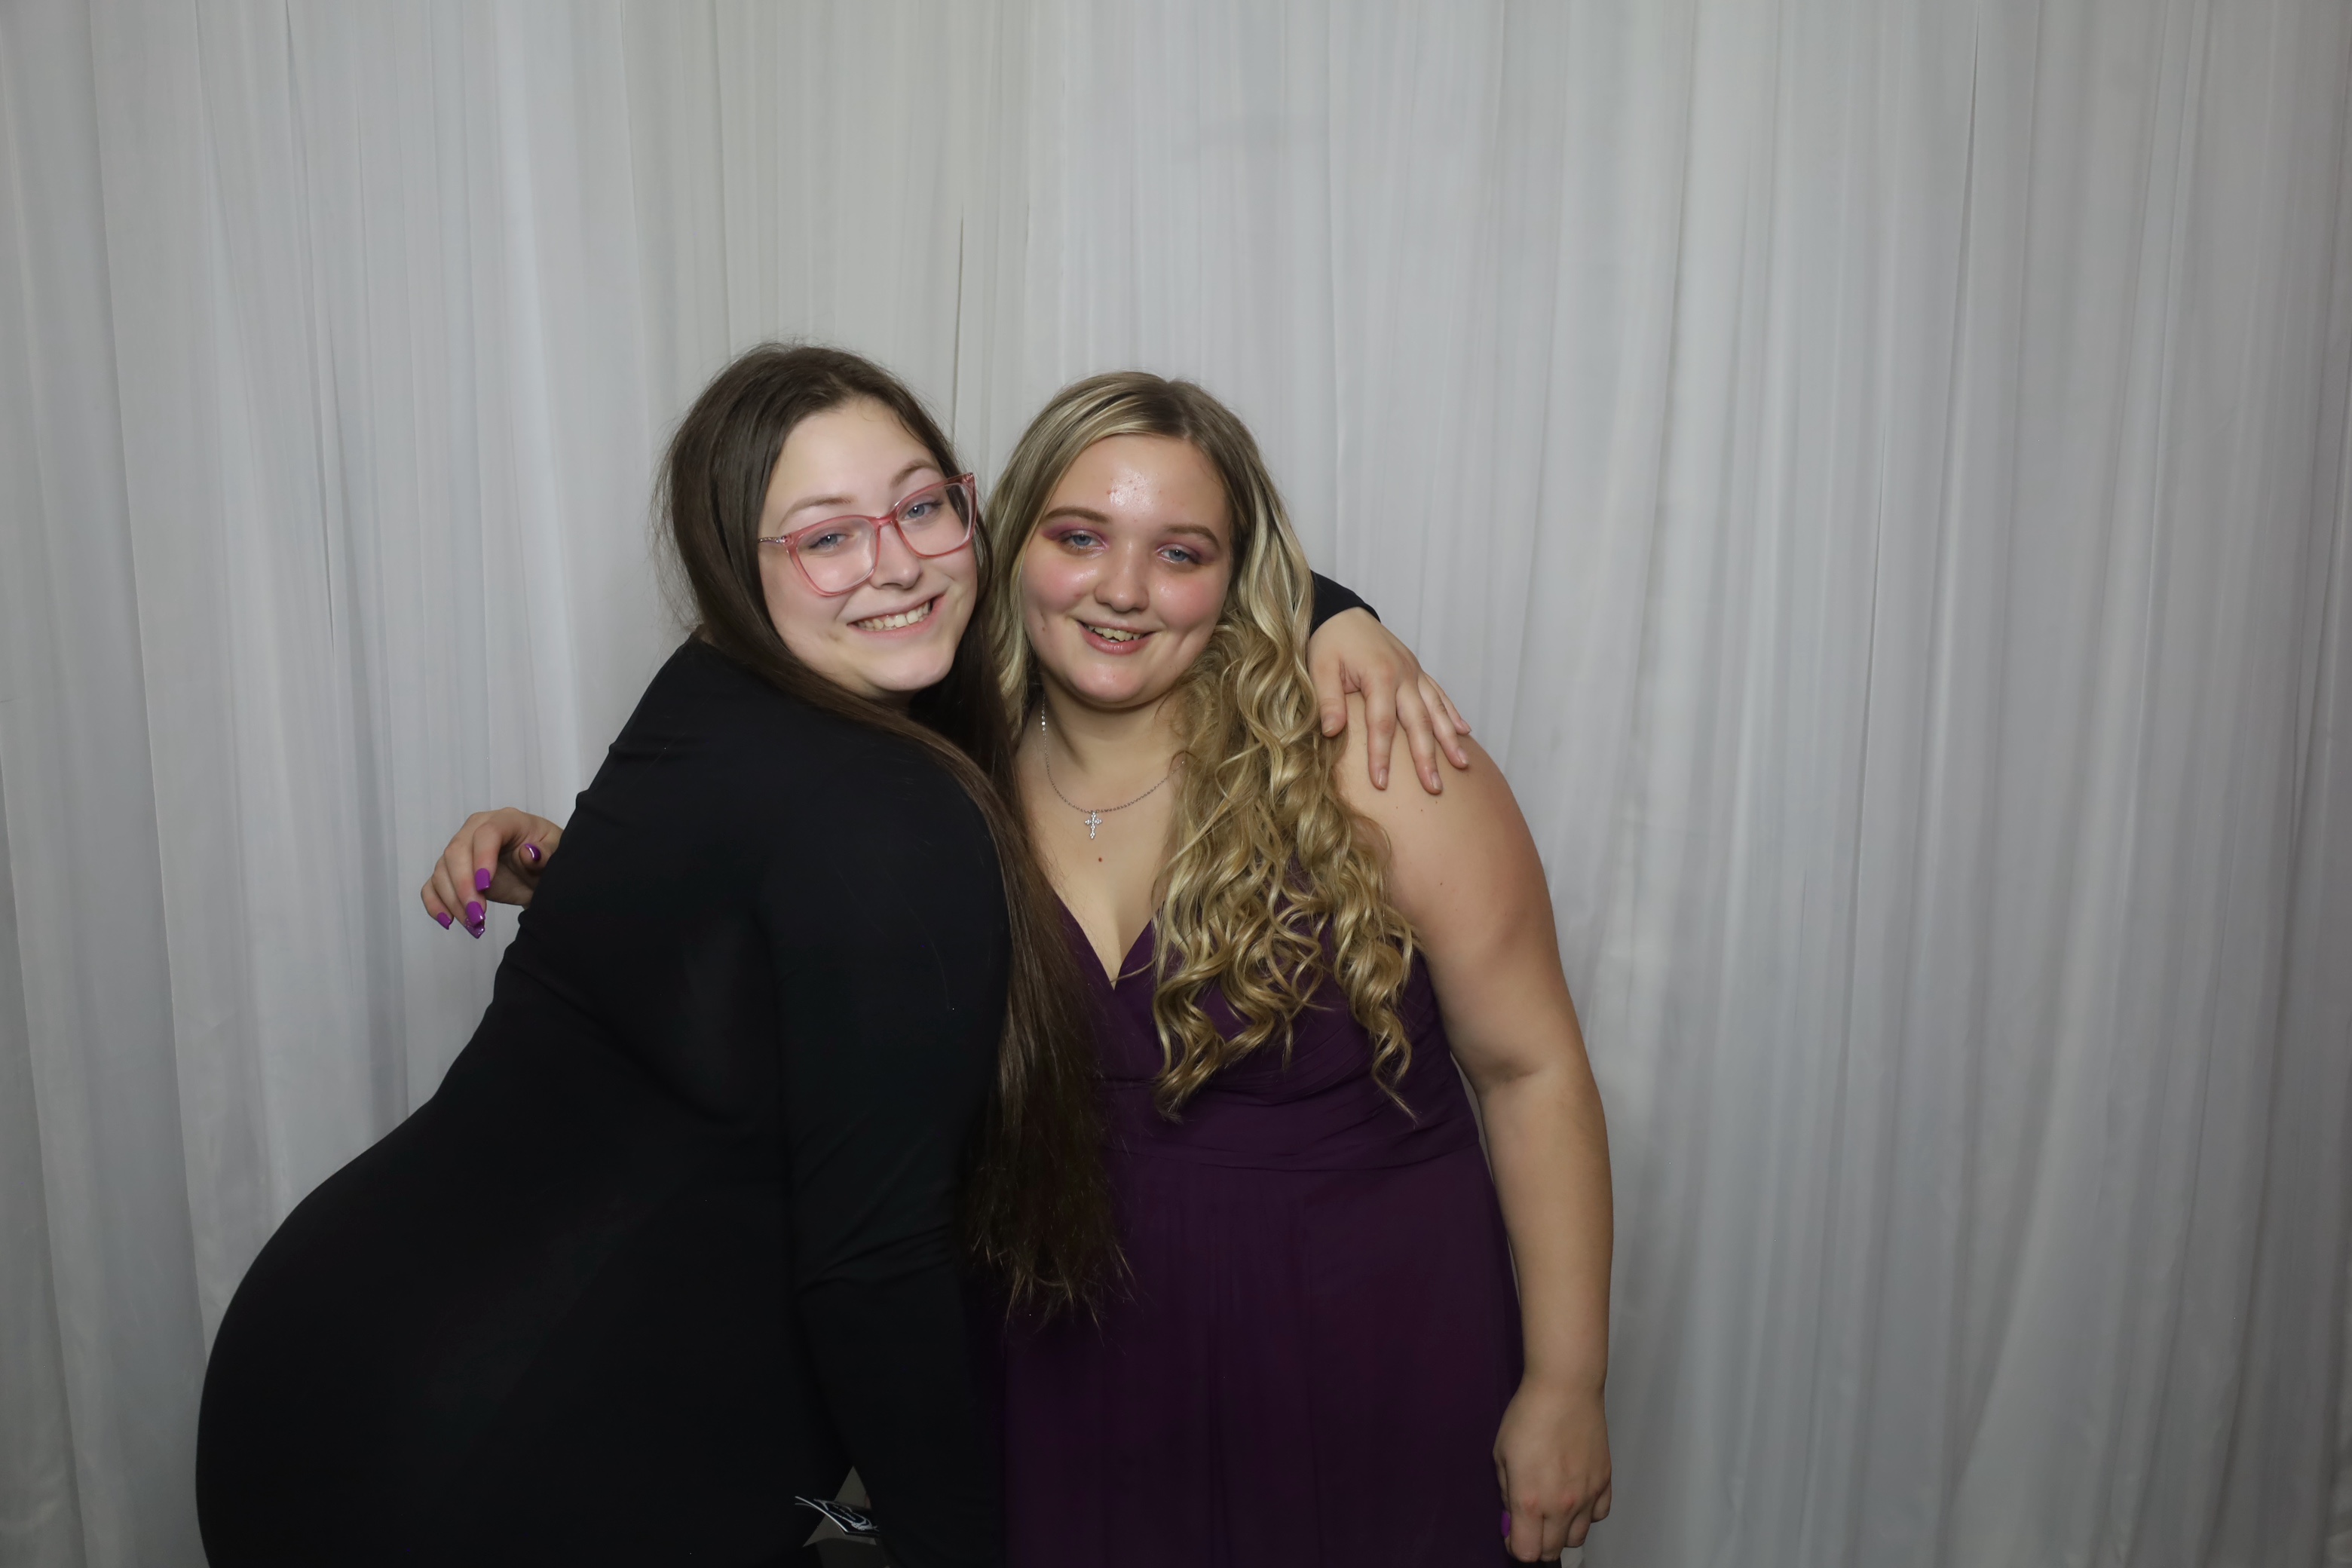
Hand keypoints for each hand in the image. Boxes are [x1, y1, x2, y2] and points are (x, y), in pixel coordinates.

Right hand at [418, 808, 563, 938]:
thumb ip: (546, 853)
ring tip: (473, 924)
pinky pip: (433, 885)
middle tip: (478, 915)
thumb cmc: (548, 858)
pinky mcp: (452, 872)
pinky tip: (448, 921)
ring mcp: (461, 850)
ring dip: (453, 900)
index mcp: (506, 821)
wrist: (540, 874)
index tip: (485, 886)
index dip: (482, 858)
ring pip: (442, 871)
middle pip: (456, 852)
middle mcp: (476, 830)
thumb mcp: (556, 855)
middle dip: (463, 886)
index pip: (486, 833)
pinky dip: (435, 903)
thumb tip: (529, 852)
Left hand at [1305, 607, 1470, 793]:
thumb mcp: (1321, 668)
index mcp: (1379, 675)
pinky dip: (1452, 713)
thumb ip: (1328, 700)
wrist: (1342, 614)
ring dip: (1450, 739)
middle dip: (1427, 757)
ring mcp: (1414, 672)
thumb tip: (1332, 732)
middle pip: (1418, 722)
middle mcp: (1404, 675)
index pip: (1382, 724)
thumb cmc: (1329, 642)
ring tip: (1462, 765)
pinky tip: (1465, 732)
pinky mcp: (1417, 671)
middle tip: (1434, 787)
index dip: (1381, 756)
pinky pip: (1439, 695)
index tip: (1381, 784)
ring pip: (1437, 710)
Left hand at [1495, 1379, 1610, 1560]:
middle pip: (1552, 1551)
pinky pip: (1598, 1516)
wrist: (1565, 1389)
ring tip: (1552, 1511)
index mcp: (1530, 1500)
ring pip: (1577, 1538)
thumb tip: (1512, 1516)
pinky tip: (1575, 1497)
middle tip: (1529, 1523)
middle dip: (1537, 1543)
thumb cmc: (1528, 1415)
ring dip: (1562, 1532)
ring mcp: (1587, 1496)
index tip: (1511, 1533)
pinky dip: (1586, 1514)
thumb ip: (1506, 1492)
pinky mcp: (1604, 1482)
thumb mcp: (1501, 1454)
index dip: (1515, 1547)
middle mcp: (1561, 1505)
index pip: (1526, 1552)